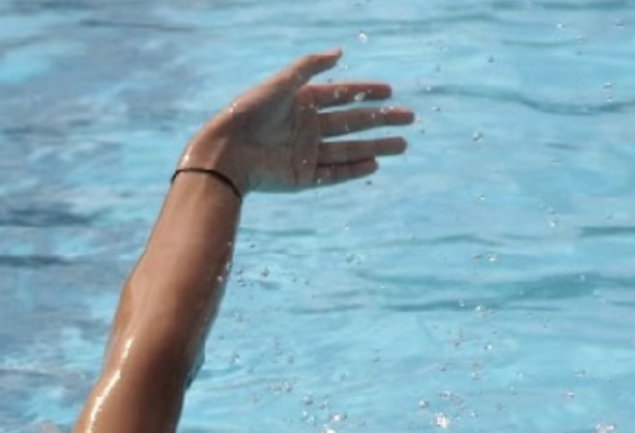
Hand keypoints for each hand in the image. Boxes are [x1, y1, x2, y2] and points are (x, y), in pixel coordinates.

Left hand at [179, 49, 412, 194]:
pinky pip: (333, 173)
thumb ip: (310, 66)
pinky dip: (353, 170)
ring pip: (348, 149)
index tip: (389, 91)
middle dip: (380, 121)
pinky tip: (375, 164)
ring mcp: (305, 154)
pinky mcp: (301, 178)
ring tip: (402, 145)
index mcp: (302, 103)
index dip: (365, 93)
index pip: (341, 96)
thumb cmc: (249, 112)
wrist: (226, 151)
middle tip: (408, 118)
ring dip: (375, 147)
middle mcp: (306, 128)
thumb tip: (339, 53)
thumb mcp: (281, 82)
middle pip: (351, 123)